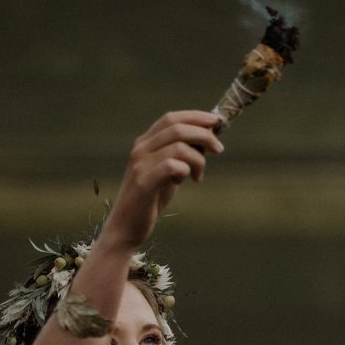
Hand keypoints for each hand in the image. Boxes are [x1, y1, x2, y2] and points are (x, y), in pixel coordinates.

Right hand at [107, 110, 223, 248]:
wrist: (126, 227)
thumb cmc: (150, 200)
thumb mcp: (167, 173)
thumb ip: (181, 156)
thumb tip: (207, 140)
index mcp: (145, 143)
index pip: (171, 118)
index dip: (195, 116)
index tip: (216, 121)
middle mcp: (141, 149)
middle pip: (177, 128)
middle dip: (204, 135)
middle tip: (218, 149)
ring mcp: (140, 165)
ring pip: (178, 146)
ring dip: (198, 159)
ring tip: (198, 175)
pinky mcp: (144, 182)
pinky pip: (172, 166)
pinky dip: (186, 170)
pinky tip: (185, 181)